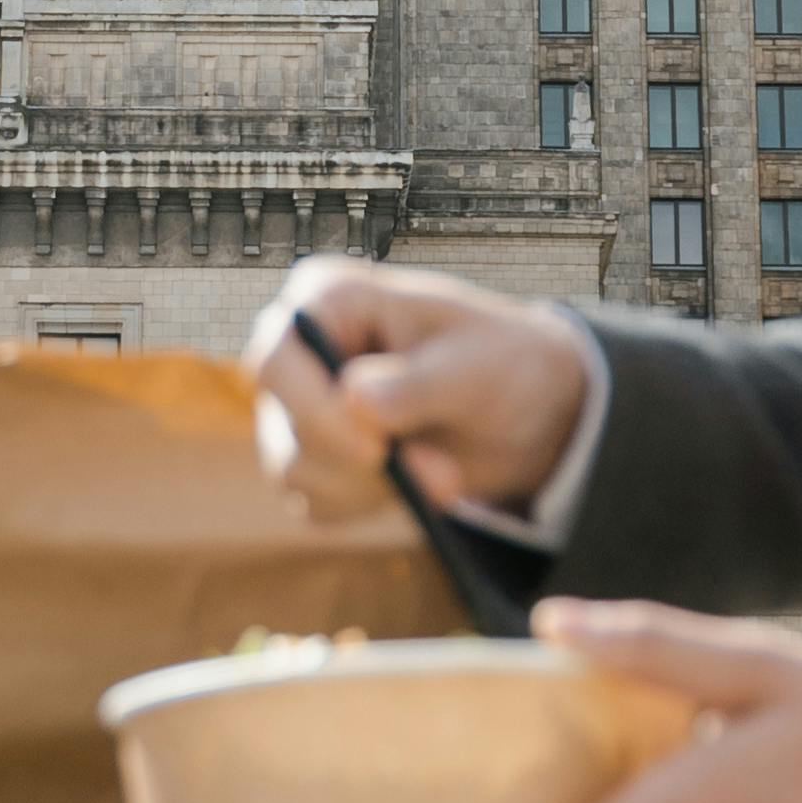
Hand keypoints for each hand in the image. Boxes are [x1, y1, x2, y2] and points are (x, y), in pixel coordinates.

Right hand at [244, 258, 593, 522]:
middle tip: (445, 480)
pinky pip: (318, 502)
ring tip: (444, 475)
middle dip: (364, 464)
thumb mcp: (473, 368)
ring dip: (375, 489)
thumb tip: (352, 399)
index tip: (376, 453)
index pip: (279, 359)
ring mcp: (299, 408)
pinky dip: (371, 505)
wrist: (522, 409)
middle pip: (286, 425)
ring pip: (297, 472)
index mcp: (329, 297)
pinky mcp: (313, 459)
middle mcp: (301, 351)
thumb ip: (415, 385)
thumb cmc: (497, 363)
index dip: (314, 410)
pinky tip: (415, 482)